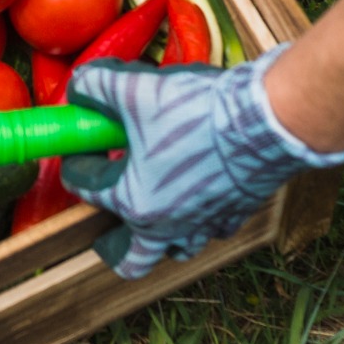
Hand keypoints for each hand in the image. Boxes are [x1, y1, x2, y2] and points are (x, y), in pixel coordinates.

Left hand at [60, 44, 343, 279]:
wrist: (268, 121)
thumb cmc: (197, 112)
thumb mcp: (135, 89)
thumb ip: (97, 86)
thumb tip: (80, 85)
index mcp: (133, 202)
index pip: (85, 188)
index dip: (76, 161)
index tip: (80, 146)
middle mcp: (167, 226)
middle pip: (129, 258)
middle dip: (110, 242)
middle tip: (105, 217)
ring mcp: (204, 225)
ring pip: (174, 249)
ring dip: (158, 234)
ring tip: (152, 205)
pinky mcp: (235, 214)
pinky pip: (210, 229)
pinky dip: (198, 218)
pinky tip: (196, 192)